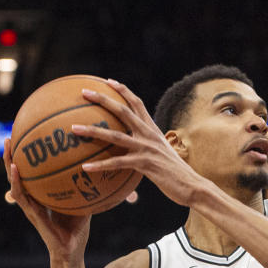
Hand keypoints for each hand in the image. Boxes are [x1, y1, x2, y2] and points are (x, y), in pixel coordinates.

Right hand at [4, 138, 90, 263]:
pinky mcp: (30, 212)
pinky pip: (21, 194)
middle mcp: (32, 196)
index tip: (29, 136)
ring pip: (13, 179)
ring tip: (7, 144)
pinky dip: (17, 180)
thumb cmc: (76, 229)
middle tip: (13, 132)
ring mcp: (29, 204)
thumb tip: (101, 171)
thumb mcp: (83, 203)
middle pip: (19, 170)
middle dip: (14, 152)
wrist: (70, 250)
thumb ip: (87, 188)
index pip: (32, 171)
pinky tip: (15, 168)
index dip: (29, 156)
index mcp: (42, 194)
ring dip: (8, 161)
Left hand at [72, 80, 207, 206]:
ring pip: (115, 135)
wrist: (194, 186)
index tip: (108, 81)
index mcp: (153, 131)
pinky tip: (85, 168)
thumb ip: (148, 152)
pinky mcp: (145, 164)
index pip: (137, 104)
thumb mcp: (163, 157)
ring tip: (74, 129)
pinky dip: (100, 165)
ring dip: (92, 131)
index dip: (123, 91)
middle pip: (123, 111)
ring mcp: (147, 148)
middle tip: (83, 92)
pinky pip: (117, 163)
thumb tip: (133, 157)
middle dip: (102, 99)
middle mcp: (149, 135)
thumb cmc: (178, 175)